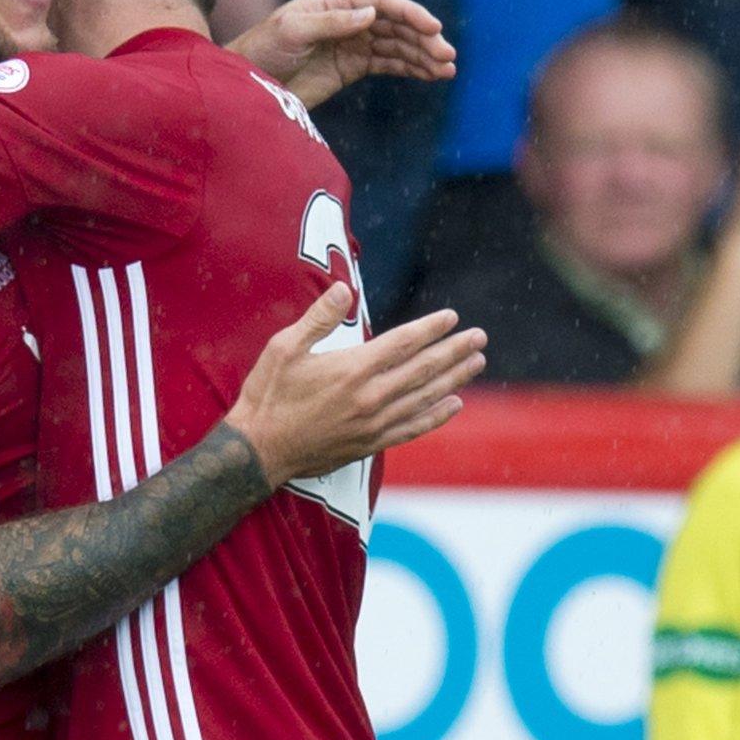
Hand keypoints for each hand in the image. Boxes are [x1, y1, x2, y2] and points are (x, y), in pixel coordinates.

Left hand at [227, 0, 455, 109]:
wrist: (246, 84)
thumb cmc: (262, 49)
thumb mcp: (292, 31)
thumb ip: (331, 23)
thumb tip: (371, 14)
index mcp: (335, 1)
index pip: (382, 1)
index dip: (410, 13)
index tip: (433, 28)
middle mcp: (348, 17)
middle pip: (396, 23)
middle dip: (423, 38)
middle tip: (447, 56)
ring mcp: (352, 42)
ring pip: (397, 45)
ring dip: (423, 55)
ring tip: (447, 70)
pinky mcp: (352, 67)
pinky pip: (389, 64)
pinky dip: (411, 68)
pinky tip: (432, 75)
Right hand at [227, 283, 486, 484]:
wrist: (259, 450)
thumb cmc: (268, 395)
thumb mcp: (283, 348)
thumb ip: (317, 318)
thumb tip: (344, 289)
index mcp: (351, 370)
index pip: (403, 343)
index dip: (430, 329)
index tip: (453, 317)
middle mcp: (369, 397)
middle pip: (423, 369)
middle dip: (454, 351)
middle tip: (479, 337)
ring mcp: (373, 423)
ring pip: (425, 397)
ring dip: (454, 378)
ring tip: (476, 362)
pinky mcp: (370, 443)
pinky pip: (413, 427)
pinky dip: (437, 416)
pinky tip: (454, 404)